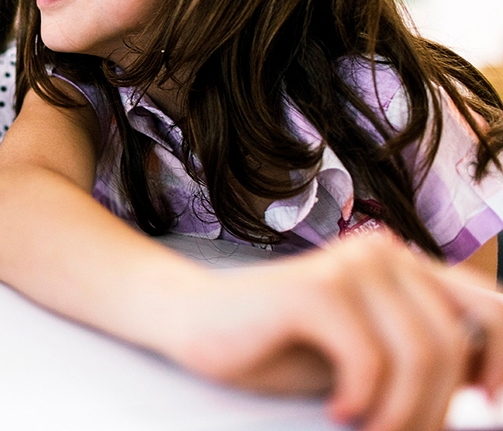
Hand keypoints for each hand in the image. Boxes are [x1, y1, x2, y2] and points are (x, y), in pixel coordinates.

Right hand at [161, 232, 502, 430]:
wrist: (193, 323)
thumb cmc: (276, 345)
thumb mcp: (364, 356)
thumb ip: (417, 356)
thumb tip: (484, 393)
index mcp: (403, 265)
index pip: (493, 307)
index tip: (487, 408)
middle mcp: (384, 253)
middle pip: (454, 342)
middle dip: (436, 407)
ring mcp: (350, 265)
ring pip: (420, 354)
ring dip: (401, 411)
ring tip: (368, 429)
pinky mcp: (315, 289)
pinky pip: (371, 360)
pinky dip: (361, 400)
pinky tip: (336, 410)